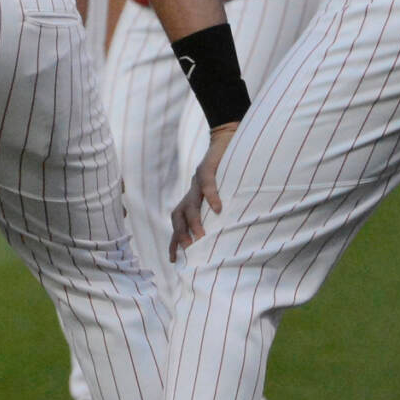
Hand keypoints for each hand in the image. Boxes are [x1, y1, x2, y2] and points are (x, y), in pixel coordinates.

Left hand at [169, 125, 234, 260]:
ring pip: (191, 203)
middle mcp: (191, 191)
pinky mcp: (208, 167)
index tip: (174, 261)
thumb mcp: (220, 193)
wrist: (225, 139)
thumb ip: (217, 210)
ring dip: (194, 221)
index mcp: (192, 199)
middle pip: (178, 216)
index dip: (173, 241)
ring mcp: (197, 180)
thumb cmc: (225, 170)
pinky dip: (211, 196)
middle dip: (180, 234)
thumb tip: (224, 232)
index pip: (177, 223)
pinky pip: (207, 183)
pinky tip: (218, 208)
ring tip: (200, 236)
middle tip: (187, 250)